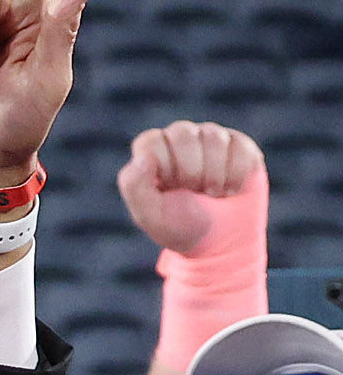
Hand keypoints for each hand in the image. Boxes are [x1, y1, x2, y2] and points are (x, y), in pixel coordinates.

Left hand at [119, 119, 268, 259]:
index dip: (165, 168)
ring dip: (215, 173)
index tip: (172, 190)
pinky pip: (240, 146)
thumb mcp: (149, 214)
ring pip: (213, 136)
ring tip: (214, 194)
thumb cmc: (179, 226)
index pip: (151, 142)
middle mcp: (179, 139)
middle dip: (191, 169)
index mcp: (152, 152)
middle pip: (183, 132)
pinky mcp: (239, 145)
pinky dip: (236, 174)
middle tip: (195, 192)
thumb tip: (144, 156)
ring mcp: (210, 139)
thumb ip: (135, 185)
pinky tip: (231, 189)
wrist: (219, 242)